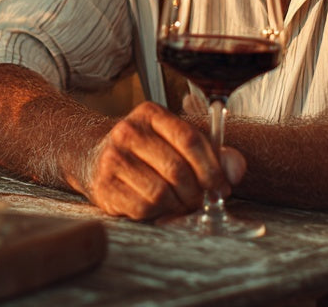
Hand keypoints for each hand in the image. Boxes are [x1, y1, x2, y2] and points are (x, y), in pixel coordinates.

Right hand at [76, 101, 242, 220]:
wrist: (91, 156)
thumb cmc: (144, 150)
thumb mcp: (175, 140)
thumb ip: (211, 153)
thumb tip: (235, 170)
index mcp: (151, 114)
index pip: (190, 139)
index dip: (212, 167)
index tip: (222, 186)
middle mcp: (128, 132)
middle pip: (177, 169)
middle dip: (197, 192)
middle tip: (202, 200)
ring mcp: (113, 159)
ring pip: (161, 192)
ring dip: (179, 205)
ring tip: (182, 204)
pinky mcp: (104, 186)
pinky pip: (143, 208)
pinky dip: (159, 213)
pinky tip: (160, 207)